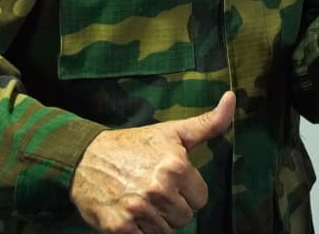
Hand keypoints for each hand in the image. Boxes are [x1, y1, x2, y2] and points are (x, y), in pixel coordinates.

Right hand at [70, 91, 236, 233]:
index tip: (172, 181)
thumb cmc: (134, 145)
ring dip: (157, 221)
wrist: (85, 158)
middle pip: (184, 217)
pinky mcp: (119, 228)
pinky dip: (141, 232)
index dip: (188, 191)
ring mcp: (138, 210)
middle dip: (173, 207)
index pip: (200, 199)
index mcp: (176, 167)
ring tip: (143, 201)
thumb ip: (208, 123)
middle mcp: (159, 189)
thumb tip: (232, 98)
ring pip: (166, 232)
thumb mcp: (173, 131)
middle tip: (155, 191)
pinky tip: (132, 214)